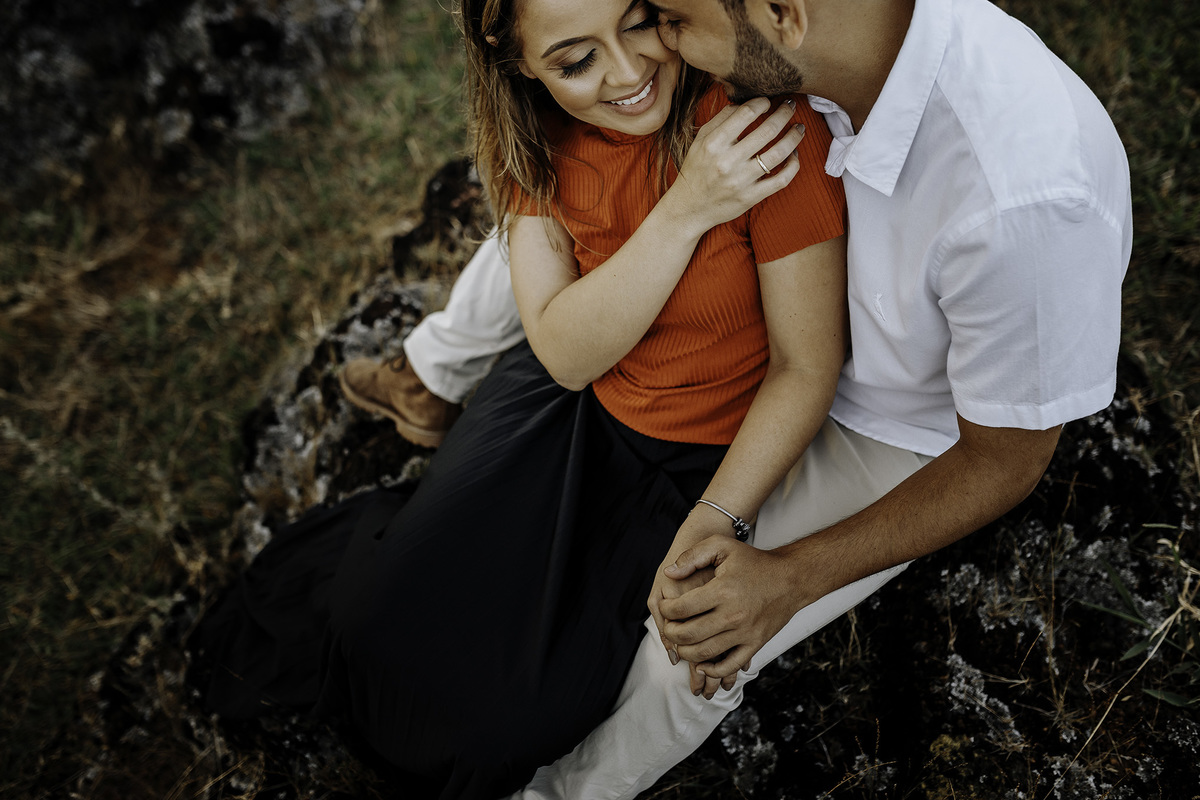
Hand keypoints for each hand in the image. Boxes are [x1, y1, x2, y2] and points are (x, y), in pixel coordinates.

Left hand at [658, 535, 808, 688]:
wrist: (791, 578)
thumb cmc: (754, 561)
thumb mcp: (722, 546)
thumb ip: (692, 556)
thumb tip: (669, 572)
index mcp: (722, 591)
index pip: (681, 608)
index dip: (666, 609)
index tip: (664, 606)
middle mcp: (733, 615)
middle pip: (688, 634)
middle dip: (671, 632)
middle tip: (668, 626)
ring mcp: (745, 633)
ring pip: (704, 653)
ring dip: (685, 652)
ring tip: (680, 642)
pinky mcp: (755, 644)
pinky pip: (729, 666)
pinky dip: (712, 670)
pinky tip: (702, 665)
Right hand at [666, 97, 805, 235]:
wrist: (690, 208)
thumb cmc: (696, 170)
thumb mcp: (700, 140)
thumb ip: (720, 119)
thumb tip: (745, 101)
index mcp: (714, 144)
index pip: (745, 114)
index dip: (762, 103)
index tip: (768, 101)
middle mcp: (727, 162)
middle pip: (767, 130)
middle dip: (784, 114)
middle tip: (790, 107)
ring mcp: (741, 181)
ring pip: (778, 153)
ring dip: (794, 137)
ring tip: (799, 128)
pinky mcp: (751, 197)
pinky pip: (781, 180)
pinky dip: (793, 165)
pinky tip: (794, 155)